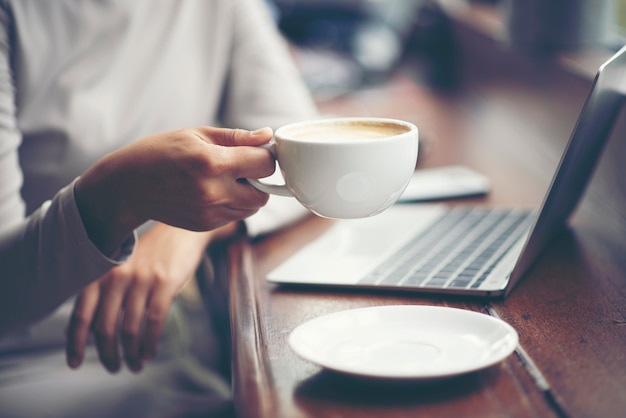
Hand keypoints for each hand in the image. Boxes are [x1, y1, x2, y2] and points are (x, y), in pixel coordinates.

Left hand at [65, 222, 236, 372]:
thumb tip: (71, 331)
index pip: (82, 315)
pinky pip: (154, 322)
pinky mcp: (164, 283)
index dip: (75, 343)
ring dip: (131, 354)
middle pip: (105, 328)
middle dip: (108, 354)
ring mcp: (141, 280)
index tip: (75, 363)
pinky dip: (150, 343)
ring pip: (130, 329)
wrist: (180, 231)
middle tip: (114, 367)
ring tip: (134, 365)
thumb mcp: (118, 269)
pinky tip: (150, 352)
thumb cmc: (149, 253)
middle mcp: (117, 277)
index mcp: (101, 274)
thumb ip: (97, 296)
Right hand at [75, 126, 274, 255]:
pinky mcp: (206, 225)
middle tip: (242, 167)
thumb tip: (268, 136)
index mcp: (213, 163)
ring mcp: (210, 213)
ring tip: (225, 178)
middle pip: (264, 192)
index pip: (265, 164)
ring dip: (248, 193)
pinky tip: (213, 191)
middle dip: (260, 178)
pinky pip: (235, 216)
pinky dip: (233, 204)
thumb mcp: (197, 134)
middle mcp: (214, 192)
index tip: (256, 151)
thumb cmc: (161, 152)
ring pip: (252, 208)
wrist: (128, 186)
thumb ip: (236, 137)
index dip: (265, 155)